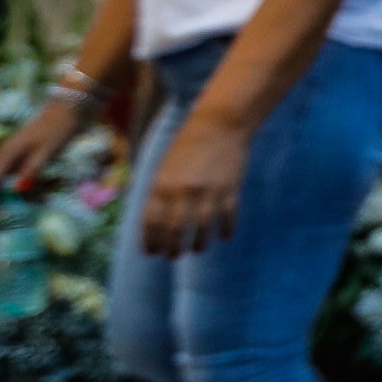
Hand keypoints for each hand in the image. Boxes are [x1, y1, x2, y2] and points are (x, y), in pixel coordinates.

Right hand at [0, 99, 86, 216]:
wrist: (69, 109)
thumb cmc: (58, 130)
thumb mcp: (48, 152)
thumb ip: (33, 170)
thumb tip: (18, 190)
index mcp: (9, 153)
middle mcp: (7, 153)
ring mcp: (15, 153)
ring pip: (6, 179)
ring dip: (7, 194)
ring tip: (7, 210)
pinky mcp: (25, 154)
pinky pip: (18, 174)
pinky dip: (23, 186)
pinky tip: (36, 196)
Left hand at [141, 114, 250, 253]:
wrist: (220, 124)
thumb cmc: (188, 146)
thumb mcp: (165, 168)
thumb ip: (159, 194)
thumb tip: (155, 224)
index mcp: (162, 185)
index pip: (151, 222)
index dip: (151, 241)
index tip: (152, 253)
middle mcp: (182, 191)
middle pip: (174, 230)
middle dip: (172, 248)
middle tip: (173, 256)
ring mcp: (207, 191)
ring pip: (200, 229)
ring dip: (197, 244)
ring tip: (197, 250)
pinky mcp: (230, 189)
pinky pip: (227, 218)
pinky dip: (225, 231)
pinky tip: (223, 236)